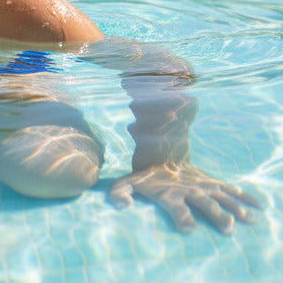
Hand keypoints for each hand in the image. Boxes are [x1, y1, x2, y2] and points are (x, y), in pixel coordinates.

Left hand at [109, 162, 260, 233]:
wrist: (162, 151)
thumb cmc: (146, 176)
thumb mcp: (129, 182)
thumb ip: (119, 193)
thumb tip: (122, 206)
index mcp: (169, 193)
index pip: (176, 207)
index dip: (181, 217)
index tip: (188, 228)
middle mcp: (188, 190)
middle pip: (204, 203)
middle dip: (216, 214)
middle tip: (228, 227)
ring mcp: (202, 185)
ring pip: (221, 196)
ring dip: (234, 207)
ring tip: (246, 219)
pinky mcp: (213, 182)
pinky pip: (231, 190)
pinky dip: (245, 197)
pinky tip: (258, 207)